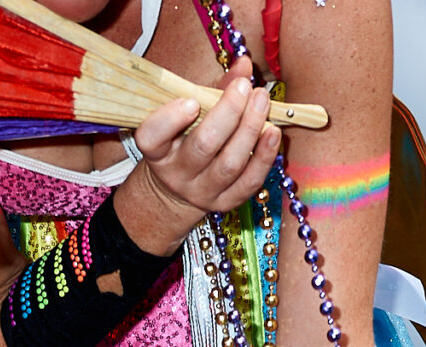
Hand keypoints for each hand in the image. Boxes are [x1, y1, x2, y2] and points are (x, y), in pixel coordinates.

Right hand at [124, 75, 278, 254]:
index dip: (170, 119)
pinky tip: (273, 132)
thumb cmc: (185, 139)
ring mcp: (202, 192)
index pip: (152, 137)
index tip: (192, 101)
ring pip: (229, 164)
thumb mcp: (188, 113)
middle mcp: (178, 174)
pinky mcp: (225, 203)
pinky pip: (249, 182)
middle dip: (228, 113)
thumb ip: (213, 88)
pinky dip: (264, 156)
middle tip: (244, 87)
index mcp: (158, 149)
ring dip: (250, 129)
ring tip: (262, 101)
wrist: (182, 188)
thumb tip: (244, 64)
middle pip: (203, 146)